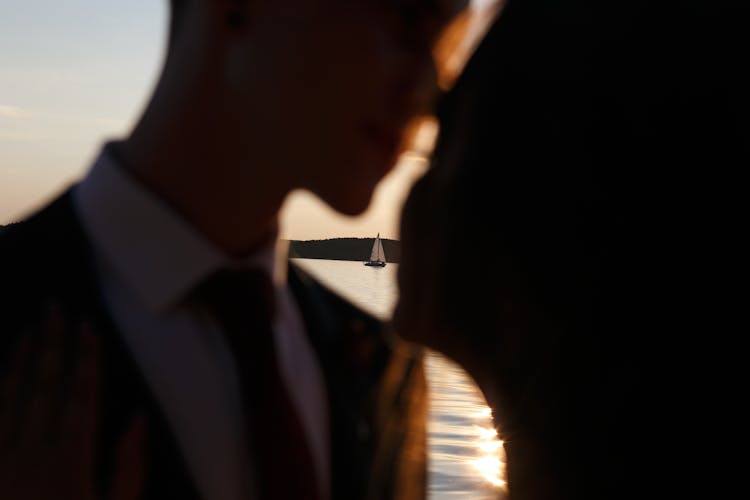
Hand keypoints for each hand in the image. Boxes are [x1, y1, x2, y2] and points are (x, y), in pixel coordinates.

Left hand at [0, 307, 144, 499]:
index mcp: (69, 463)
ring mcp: (0, 463)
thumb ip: (127, 468)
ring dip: (21, 362)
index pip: (79, 397)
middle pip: (44, 388)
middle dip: (52, 346)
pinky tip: (0, 375)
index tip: (87, 326)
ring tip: (30, 331)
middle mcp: (30, 454)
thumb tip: (136, 418)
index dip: (85, 359)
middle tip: (55, 310)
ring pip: (9, 399)